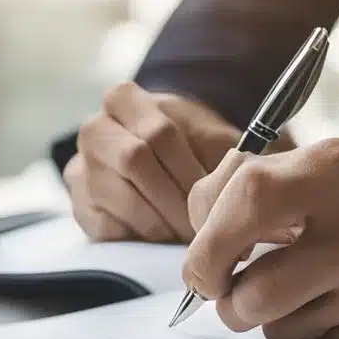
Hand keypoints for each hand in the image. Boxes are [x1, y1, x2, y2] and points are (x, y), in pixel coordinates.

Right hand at [63, 82, 287, 242]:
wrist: (157, 160)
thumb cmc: (191, 147)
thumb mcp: (214, 139)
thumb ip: (231, 160)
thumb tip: (259, 200)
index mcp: (124, 100)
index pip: (158, 134)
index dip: (191, 172)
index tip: (219, 198)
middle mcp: (95, 130)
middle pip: (133, 161)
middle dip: (176, 199)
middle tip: (207, 225)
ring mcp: (81, 169)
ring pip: (121, 199)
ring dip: (163, 222)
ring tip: (193, 235)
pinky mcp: (80, 207)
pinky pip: (110, 228)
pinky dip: (143, 238)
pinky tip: (167, 238)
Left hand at [183, 138, 338, 338]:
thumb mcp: (303, 169)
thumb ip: (237, 187)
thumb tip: (198, 242)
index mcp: (329, 167)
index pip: (246, 198)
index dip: (207, 241)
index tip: (202, 262)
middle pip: (256, 290)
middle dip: (222, 299)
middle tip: (220, 291)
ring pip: (275, 325)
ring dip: (259, 316)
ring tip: (282, 292)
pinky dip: (299, 331)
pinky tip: (324, 305)